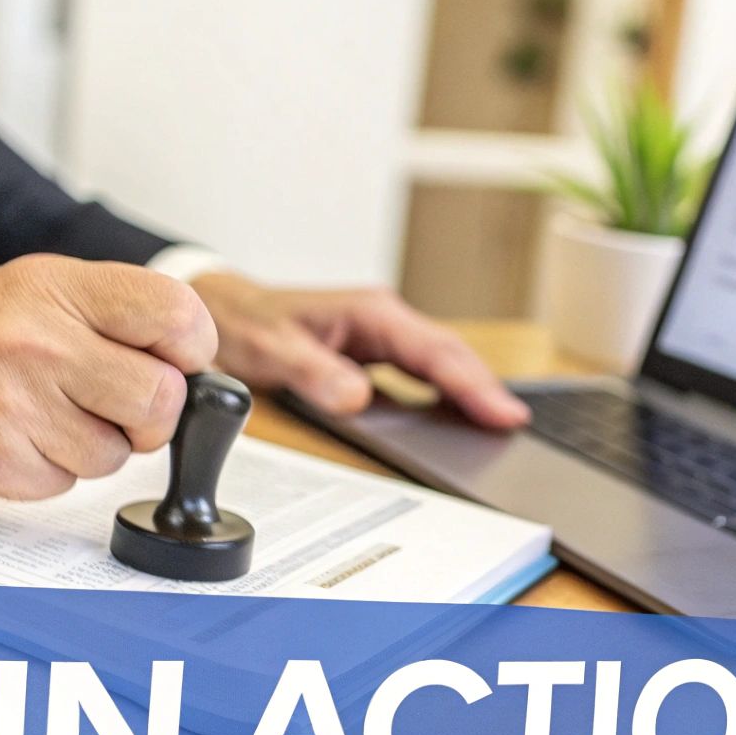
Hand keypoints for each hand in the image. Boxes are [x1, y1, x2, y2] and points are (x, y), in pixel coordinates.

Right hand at [0, 255, 215, 499]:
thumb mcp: (22, 290)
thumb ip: (104, 316)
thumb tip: (191, 363)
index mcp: (51, 286)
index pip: (176, 316)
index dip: (190, 350)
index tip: (176, 363)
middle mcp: (34, 340)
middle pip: (160, 399)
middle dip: (146, 414)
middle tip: (108, 405)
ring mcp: (11, 405)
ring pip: (115, 453)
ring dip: (90, 446)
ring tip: (36, 415)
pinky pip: (65, 483)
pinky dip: (44, 471)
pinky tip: (4, 440)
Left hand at [190, 271, 529, 428]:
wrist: (221, 310)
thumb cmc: (246, 323)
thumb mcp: (273, 349)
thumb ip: (315, 374)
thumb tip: (357, 399)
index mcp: (371, 312)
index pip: (434, 351)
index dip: (471, 383)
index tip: (501, 412)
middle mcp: (383, 319)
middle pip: (448, 354)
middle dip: (483, 387)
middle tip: (514, 424)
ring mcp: (381, 335)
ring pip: (439, 362)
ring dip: (469, 389)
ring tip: (500, 422)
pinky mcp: (374, 353)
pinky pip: (421, 372)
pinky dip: (444, 392)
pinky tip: (459, 415)